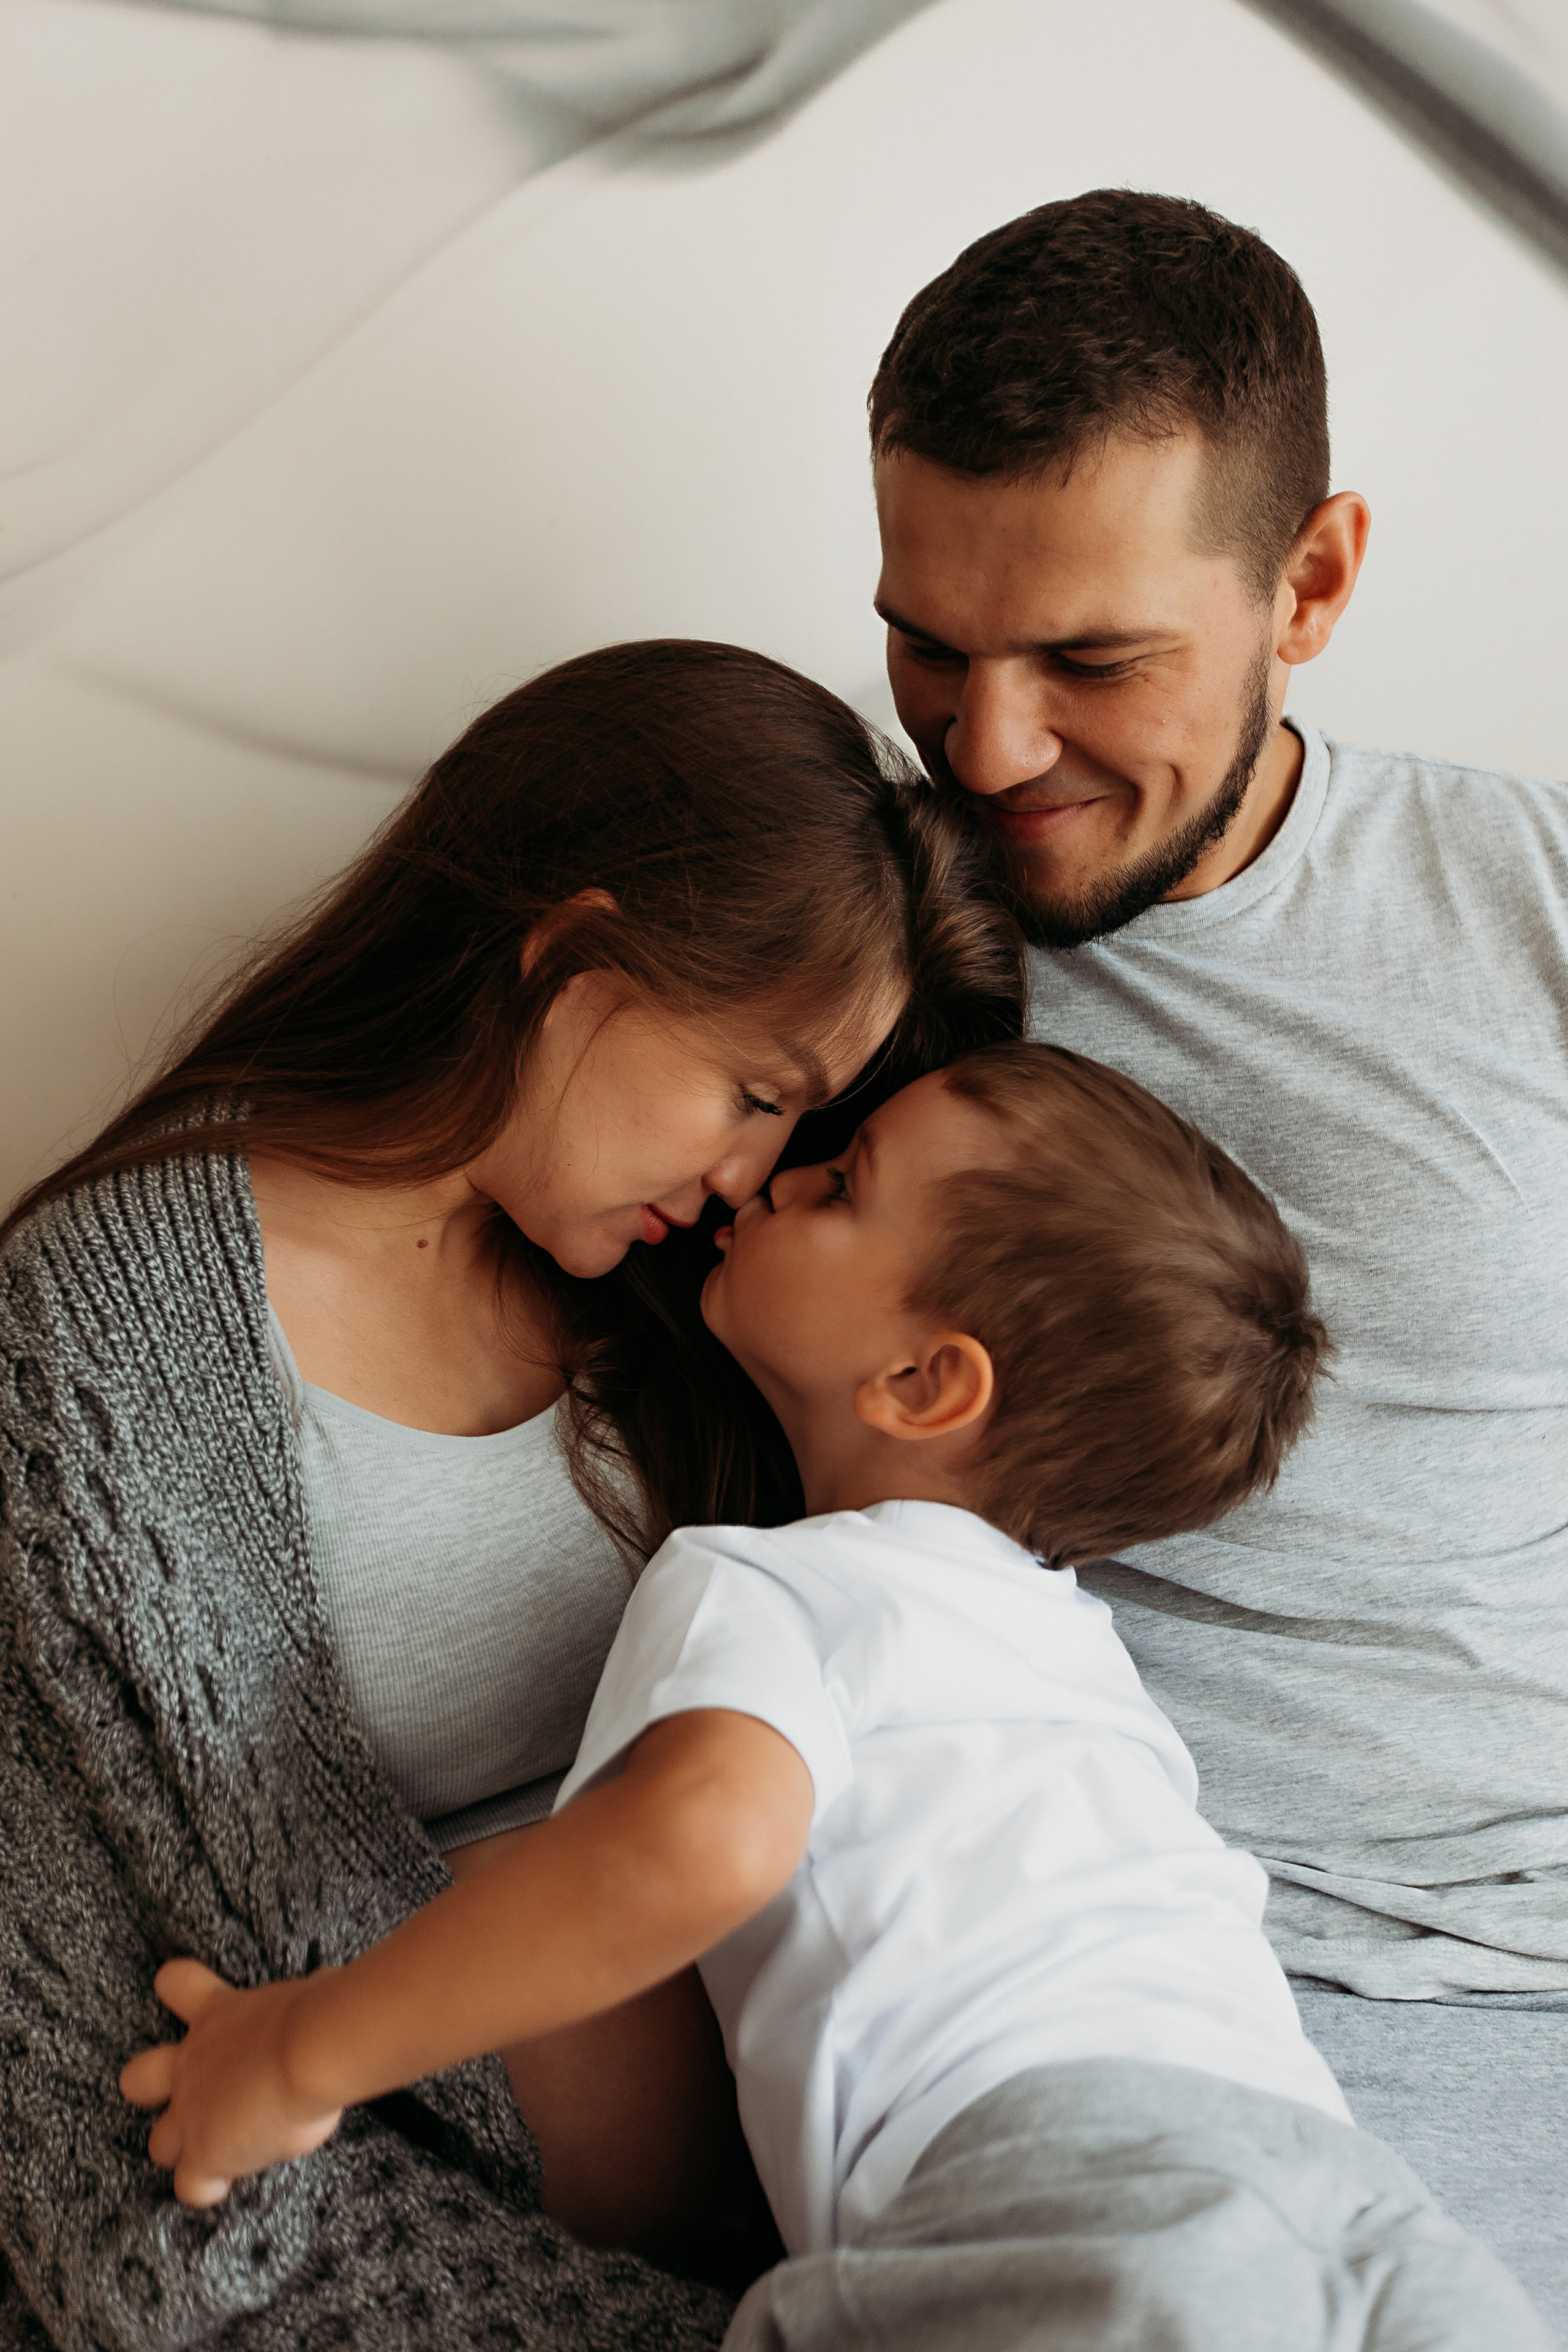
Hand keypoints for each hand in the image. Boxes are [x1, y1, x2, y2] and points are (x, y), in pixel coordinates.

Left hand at [120, 1957, 343, 2206]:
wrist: (309, 2051)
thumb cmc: (318, 2015)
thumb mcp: (303, 1996)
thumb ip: (294, 2007)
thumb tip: (319, 1991)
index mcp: (217, 2013)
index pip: (177, 1983)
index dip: (180, 1989)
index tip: (188, 1992)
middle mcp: (192, 2063)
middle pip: (136, 2078)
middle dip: (149, 2090)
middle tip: (188, 2094)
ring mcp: (190, 2113)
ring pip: (159, 2146)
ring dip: (183, 2150)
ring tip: (219, 2150)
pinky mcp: (202, 2156)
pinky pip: (191, 2188)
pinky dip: (208, 2187)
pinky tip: (231, 2181)